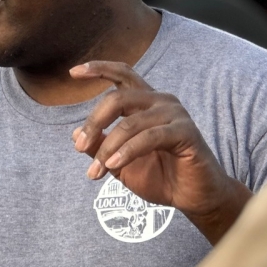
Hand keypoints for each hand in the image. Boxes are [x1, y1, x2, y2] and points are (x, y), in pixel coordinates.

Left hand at [70, 60, 250, 243]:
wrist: (192, 198)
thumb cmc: (160, 177)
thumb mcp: (120, 163)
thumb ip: (100, 147)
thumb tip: (74, 133)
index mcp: (146, 102)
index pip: (122, 75)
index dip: (99, 69)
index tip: (73, 72)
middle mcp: (160, 101)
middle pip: (117, 98)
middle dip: (93, 122)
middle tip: (79, 147)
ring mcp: (175, 114)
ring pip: (130, 122)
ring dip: (108, 148)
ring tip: (95, 171)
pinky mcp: (186, 131)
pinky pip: (149, 137)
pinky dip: (127, 151)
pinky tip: (113, 165)